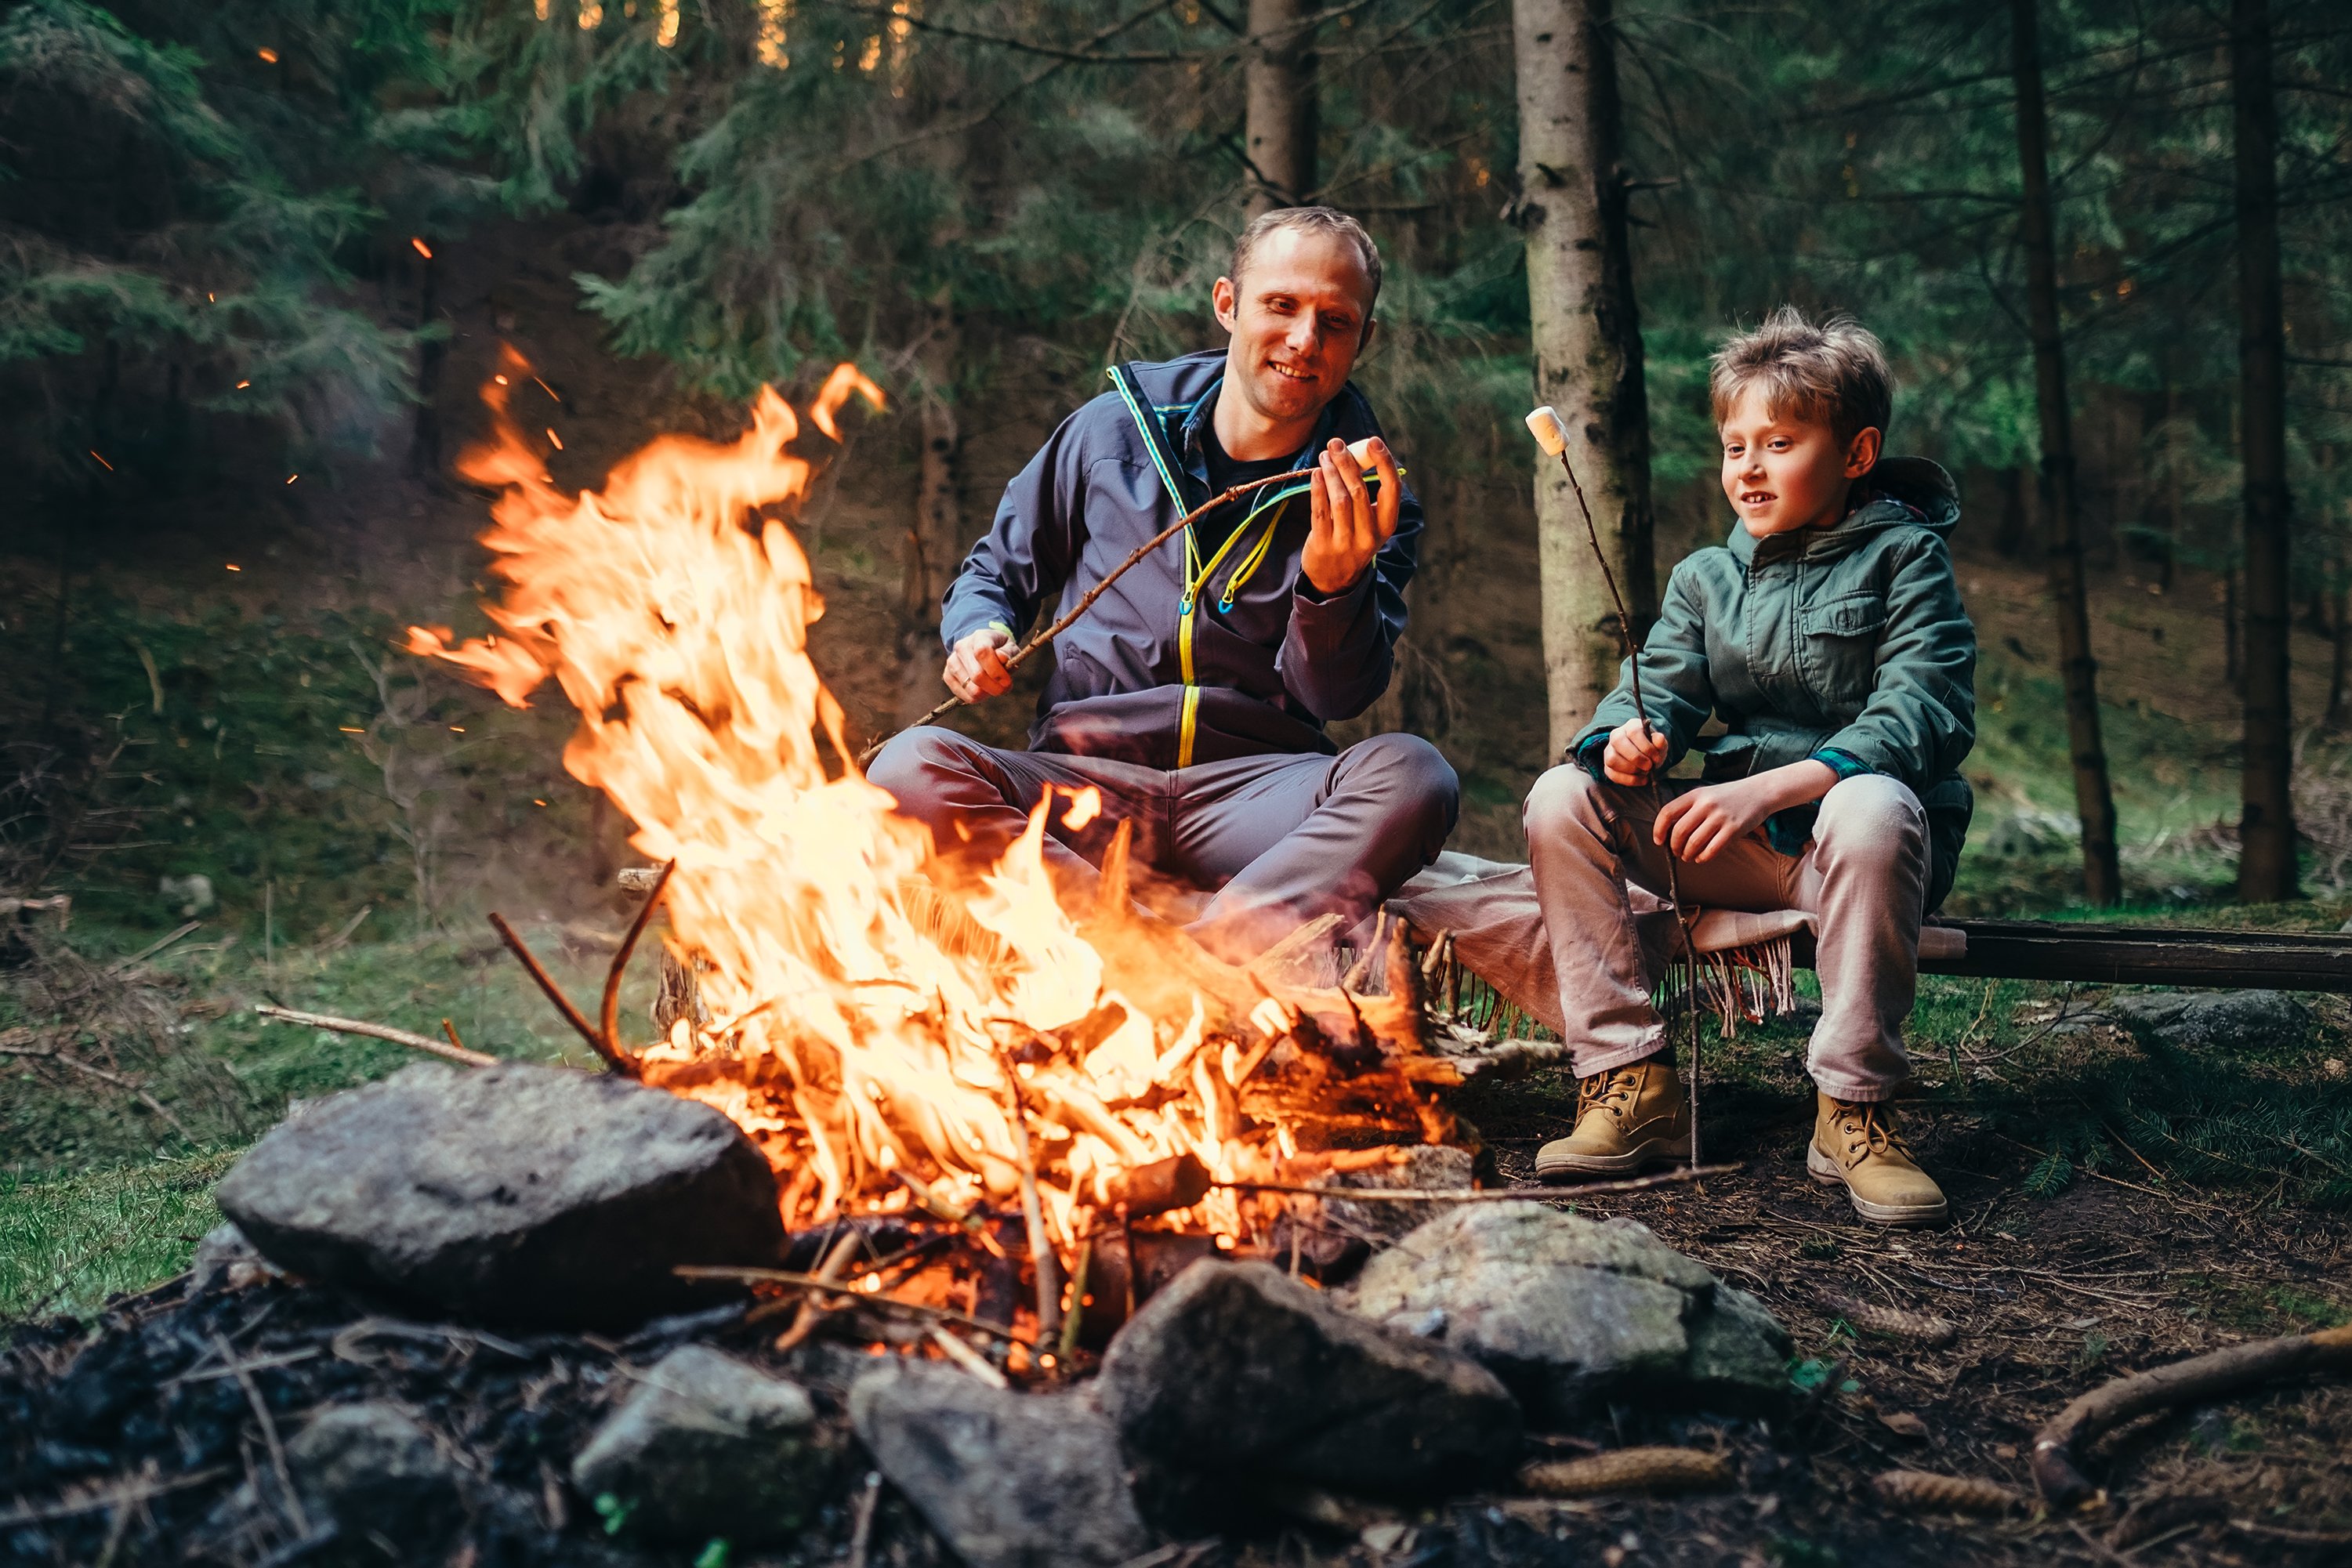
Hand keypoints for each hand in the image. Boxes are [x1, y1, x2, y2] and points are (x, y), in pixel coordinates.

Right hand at [943, 625, 1013, 702]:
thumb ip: (1008, 652)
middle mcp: (961, 647)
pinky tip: (983, 690)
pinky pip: (964, 696)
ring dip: (986, 693)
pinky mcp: (947, 676)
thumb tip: (1002, 658)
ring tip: (993, 687)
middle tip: (1004, 688)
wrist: (980, 647)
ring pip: (970, 689)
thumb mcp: (1009, 646)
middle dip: (995, 687)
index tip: (1007, 681)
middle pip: (977, 675)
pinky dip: (977, 698)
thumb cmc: (998, 649)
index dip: (996, 671)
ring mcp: (952, 662)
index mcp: (979, 637)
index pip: (983, 653)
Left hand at [1300, 436, 1400, 594]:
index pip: (1392, 489)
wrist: (1335, 580)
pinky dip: (1318, 489)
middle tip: (1336, 443)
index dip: (1384, 463)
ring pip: (1340, 500)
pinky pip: (1320, 511)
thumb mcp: (1369, 523)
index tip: (1373, 441)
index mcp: (1386, 525)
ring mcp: (1346, 542)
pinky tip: (1317, 473)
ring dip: (1332, 473)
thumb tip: (1356, 453)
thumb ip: (1366, 493)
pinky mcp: (1323, 545)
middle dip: (1348, 463)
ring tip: (1325, 456)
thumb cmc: (1354, 539)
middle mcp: (1369, 535)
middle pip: (1361, 491)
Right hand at [1601, 717, 1668, 784]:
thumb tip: (1659, 740)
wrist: (1647, 758)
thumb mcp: (1660, 744)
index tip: (1656, 757)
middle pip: (1618, 742)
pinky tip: (1641, 779)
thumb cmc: (1652, 749)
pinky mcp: (1607, 766)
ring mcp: (1609, 751)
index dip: (1645, 746)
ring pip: (1612, 760)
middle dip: (1636, 758)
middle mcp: (1616, 736)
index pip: (1633, 732)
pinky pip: (1612, 774)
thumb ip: (1660, 741)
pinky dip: (1629, 780)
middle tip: (1649, 766)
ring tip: (1644, 771)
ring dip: (1631, 769)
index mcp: (1631, 726)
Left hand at [1651, 759, 1837, 860]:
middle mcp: (1706, 804)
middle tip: (1676, 852)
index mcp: (1695, 794)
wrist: (1759, 792)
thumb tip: (1668, 831)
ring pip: (1694, 843)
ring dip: (1687, 854)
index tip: (1659, 841)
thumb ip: (1689, 808)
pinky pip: (1712, 849)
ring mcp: (1720, 817)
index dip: (1658, 829)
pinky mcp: (1734, 829)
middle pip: (1679, 831)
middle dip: (1674, 846)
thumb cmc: (1728, 796)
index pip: (1667, 812)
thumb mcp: (1706, 794)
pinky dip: (1703, 858)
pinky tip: (1701, 858)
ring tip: (1687, 856)